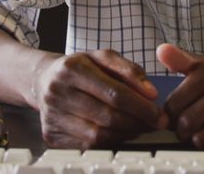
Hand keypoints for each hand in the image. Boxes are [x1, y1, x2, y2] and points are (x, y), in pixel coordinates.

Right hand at [33, 49, 167, 148]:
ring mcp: (51, 116)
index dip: (141, 107)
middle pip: (107, 117)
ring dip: (126, 134)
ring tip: (140, 128)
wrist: (43, 79)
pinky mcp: (50, 135)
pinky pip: (87, 146)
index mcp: (72, 69)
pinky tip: (120, 133)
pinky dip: (109, 142)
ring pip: (98, 135)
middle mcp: (57, 93)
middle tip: (155, 124)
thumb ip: (130, 70)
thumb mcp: (103, 57)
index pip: (114, 93)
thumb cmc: (80, 67)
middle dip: (137, 123)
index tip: (160, 115)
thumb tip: (151, 94)